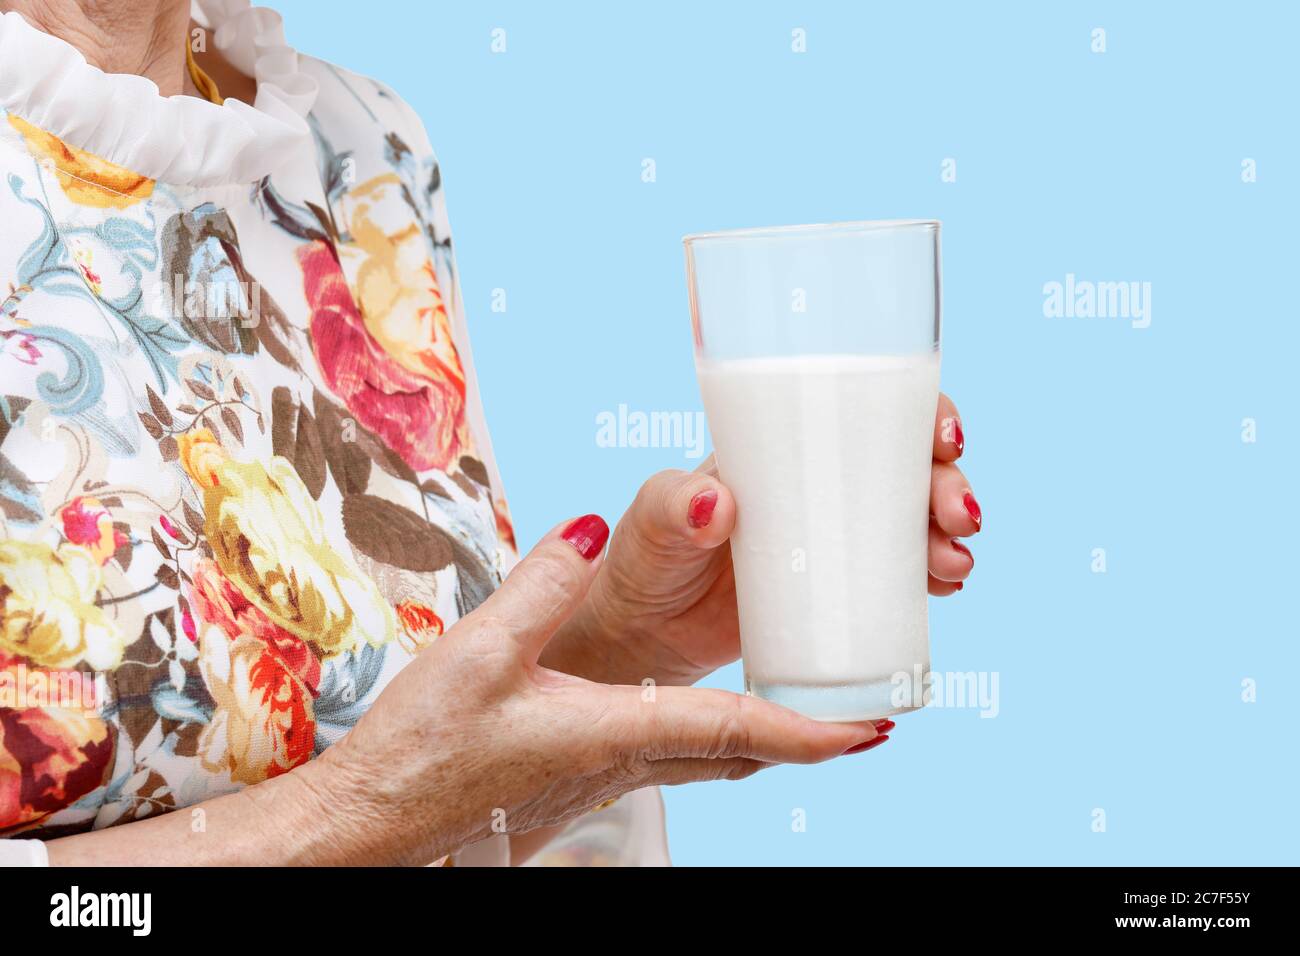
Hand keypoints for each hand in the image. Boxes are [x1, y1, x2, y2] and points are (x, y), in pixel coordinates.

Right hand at [304, 515, 885, 864]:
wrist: (373, 830)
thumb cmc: (420, 753)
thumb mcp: (477, 651)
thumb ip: (543, 583)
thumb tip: (597, 527)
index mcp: (614, 731)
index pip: (740, 729)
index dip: (815, 730)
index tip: (878, 726)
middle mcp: (622, 762)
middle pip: (740, 752)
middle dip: (808, 737)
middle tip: (863, 715)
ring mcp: (602, 778)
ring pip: (710, 761)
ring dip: (765, 738)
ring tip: (802, 709)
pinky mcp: (578, 778)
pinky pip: (671, 760)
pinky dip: (714, 739)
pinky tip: (696, 716)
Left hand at [545, 395, 978, 686]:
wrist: (644, 635)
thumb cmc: (644, 562)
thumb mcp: (650, 523)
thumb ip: (671, 508)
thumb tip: (715, 502)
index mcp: (781, 448)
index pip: (864, 408)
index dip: (919, 413)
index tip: (944, 439)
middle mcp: (817, 486)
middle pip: (906, 466)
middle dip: (948, 483)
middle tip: (957, 520)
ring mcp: (832, 540)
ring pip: (913, 520)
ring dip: (949, 533)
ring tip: (952, 568)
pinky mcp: (837, 593)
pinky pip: (901, 575)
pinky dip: (933, 575)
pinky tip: (946, 587)